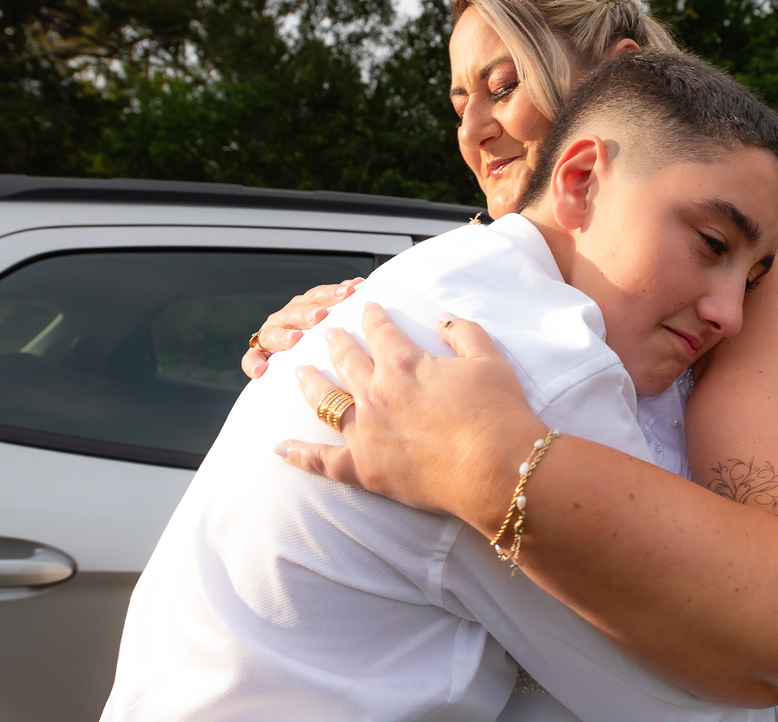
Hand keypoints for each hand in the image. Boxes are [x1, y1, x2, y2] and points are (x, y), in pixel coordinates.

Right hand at [242, 279, 362, 378]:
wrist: (301, 365)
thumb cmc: (323, 340)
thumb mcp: (335, 323)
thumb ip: (346, 308)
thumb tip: (364, 287)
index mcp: (307, 305)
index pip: (319, 295)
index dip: (333, 293)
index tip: (350, 292)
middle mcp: (287, 317)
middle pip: (295, 311)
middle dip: (308, 312)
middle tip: (321, 315)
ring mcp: (271, 334)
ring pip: (272, 332)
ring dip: (282, 335)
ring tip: (294, 339)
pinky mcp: (258, 355)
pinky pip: (252, 358)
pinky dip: (253, 363)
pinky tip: (260, 371)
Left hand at [277, 303, 541, 522]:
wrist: (495, 468)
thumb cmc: (497, 413)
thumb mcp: (488, 360)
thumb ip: (464, 332)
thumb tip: (444, 318)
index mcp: (403, 363)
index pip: (380, 331)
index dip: (373, 316)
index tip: (368, 308)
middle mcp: (376, 393)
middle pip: (347, 360)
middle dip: (337, 342)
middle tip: (329, 333)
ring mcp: (366, 433)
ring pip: (326, 402)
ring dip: (310, 384)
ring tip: (299, 373)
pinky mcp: (365, 469)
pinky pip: (323, 461)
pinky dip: (299, 455)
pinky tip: (280, 448)